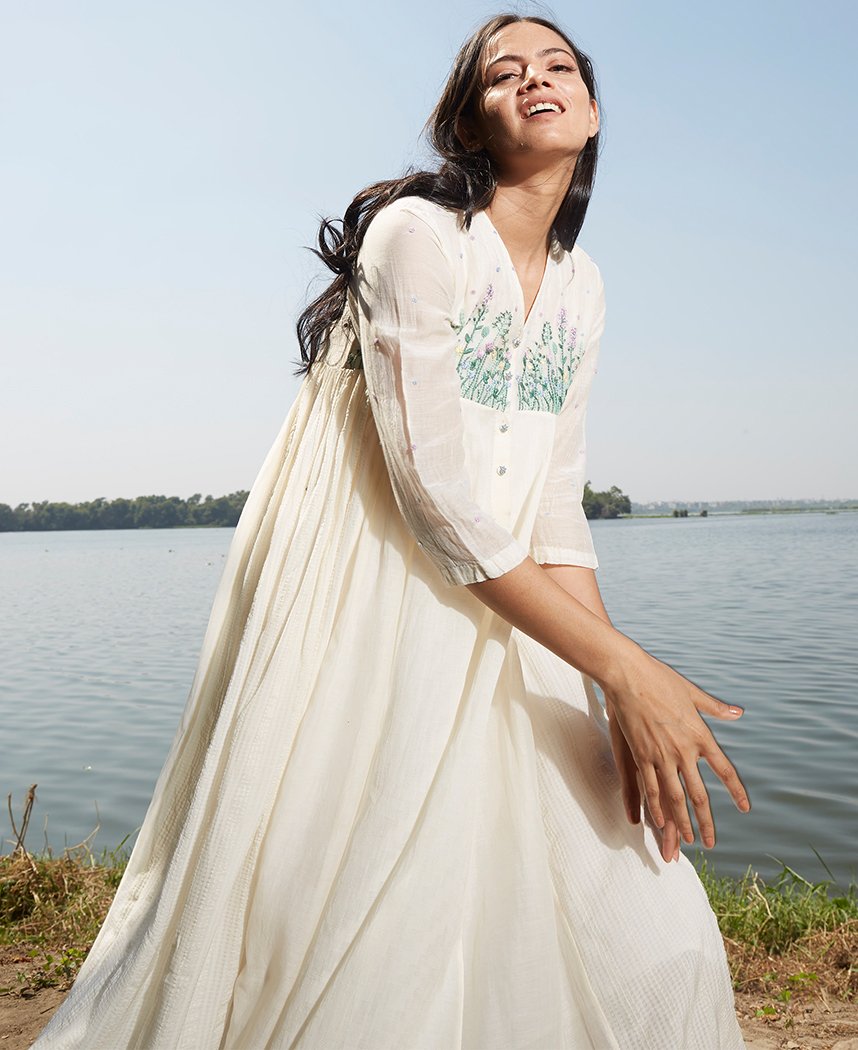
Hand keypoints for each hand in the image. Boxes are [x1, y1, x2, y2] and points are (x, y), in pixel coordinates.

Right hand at [601, 645, 750, 849]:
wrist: (629, 676)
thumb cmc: (660, 679)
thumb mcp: (692, 692)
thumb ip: (715, 707)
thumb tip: (738, 712)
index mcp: (700, 734)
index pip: (724, 769)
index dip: (735, 790)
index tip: (744, 808)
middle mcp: (684, 750)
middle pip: (698, 793)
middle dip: (705, 821)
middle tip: (710, 842)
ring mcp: (661, 755)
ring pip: (674, 797)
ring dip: (682, 821)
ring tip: (687, 840)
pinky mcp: (640, 755)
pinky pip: (650, 787)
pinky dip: (655, 807)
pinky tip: (657, 822)